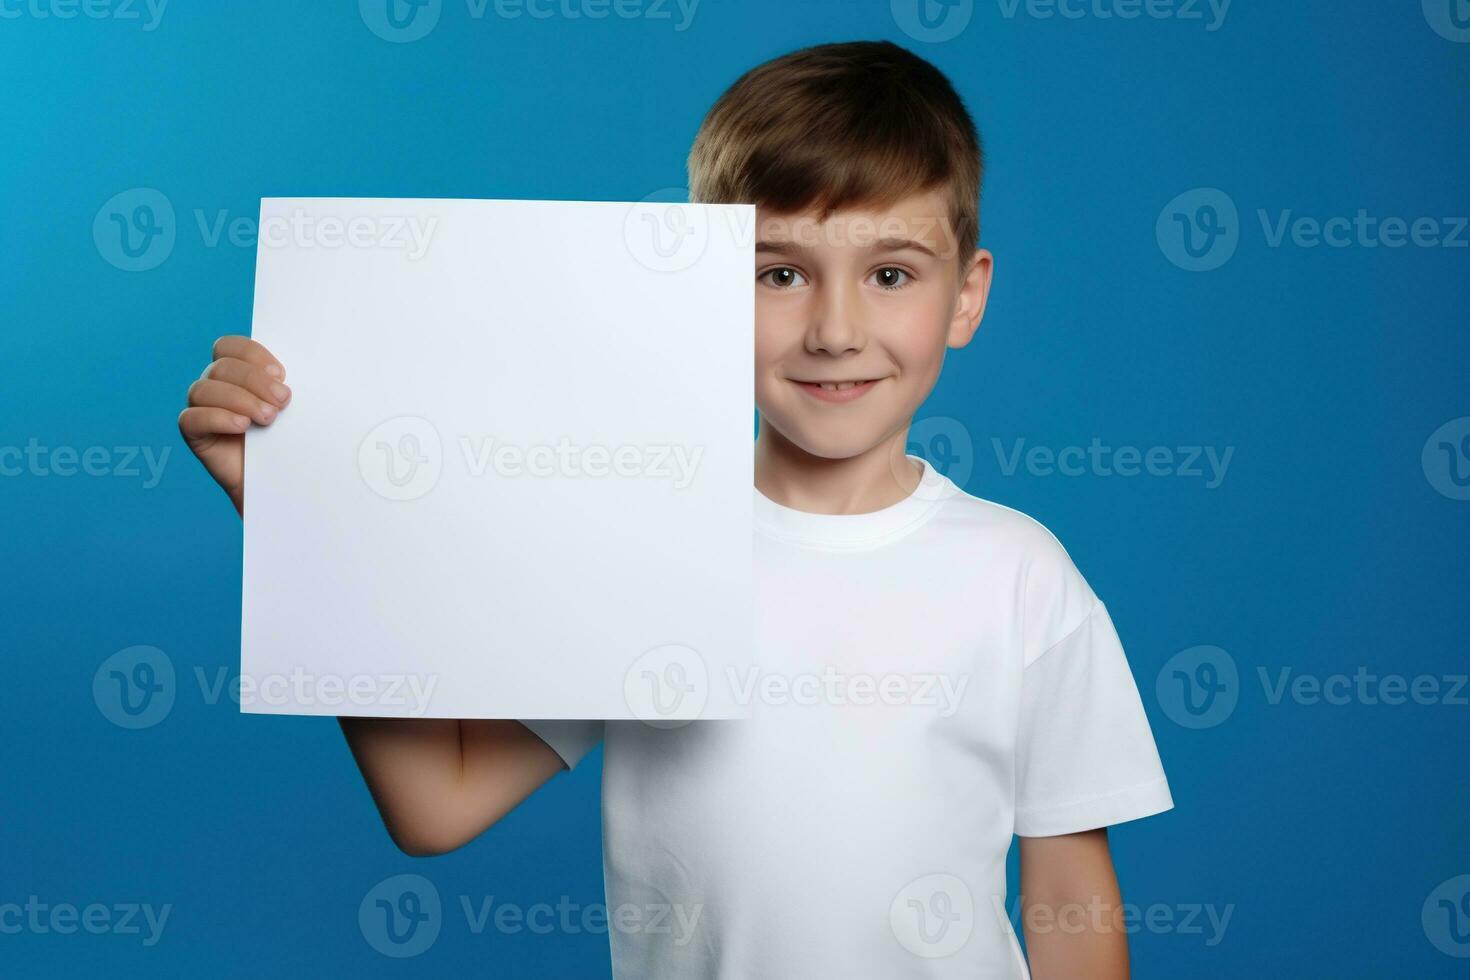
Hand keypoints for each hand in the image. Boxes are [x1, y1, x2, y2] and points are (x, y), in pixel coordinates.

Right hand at [178, 336, 289, 515]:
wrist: (284, 480)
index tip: (281, 374)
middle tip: (282, 401)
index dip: (253, 354)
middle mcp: (216, 385)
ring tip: (267, 418)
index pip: (230, 346)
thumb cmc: (292, 438)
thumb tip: (301, 367)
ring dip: (240, 399)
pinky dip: (217, 418)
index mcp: (238, 371)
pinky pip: (191, 419)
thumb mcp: (296, 407)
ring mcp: (203, 408)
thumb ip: (289, 385)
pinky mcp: (195, 434)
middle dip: (255, 381)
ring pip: (204, 389)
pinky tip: (242, 426)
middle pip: (222, 367)